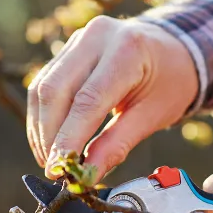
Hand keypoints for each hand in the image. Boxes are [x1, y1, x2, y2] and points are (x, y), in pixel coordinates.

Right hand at [26, 15, 198, 178]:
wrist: (172, 49)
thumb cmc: (169, 82)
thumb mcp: (153, 116)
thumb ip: (117, 145)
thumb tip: (86, 175)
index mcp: (127, 50)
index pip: (87, 100)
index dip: (68, 138)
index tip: (58, 168)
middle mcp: (97, 37)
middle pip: (55, 90)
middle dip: (49, 135)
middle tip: (53, 168)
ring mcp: (78, 40)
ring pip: (43, 88)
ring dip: (40, 128)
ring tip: (49, 158)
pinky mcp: (66, 50)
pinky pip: (43, 85)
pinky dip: (42, 117)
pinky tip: (48, 140)